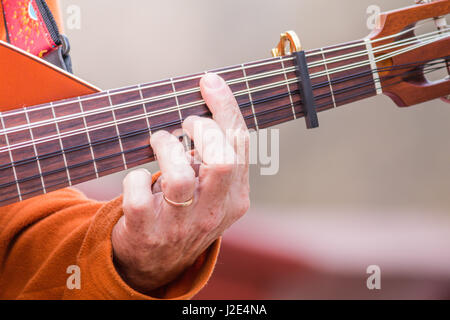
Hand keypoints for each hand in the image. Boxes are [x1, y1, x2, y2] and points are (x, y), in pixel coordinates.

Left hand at [111, 73, 249, 292]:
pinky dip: (135, 178)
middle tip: (186, 123)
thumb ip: (217, 158)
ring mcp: (181, 226)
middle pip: (221, 160)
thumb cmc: (185, 214)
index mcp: (235, 199)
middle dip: (203, 130)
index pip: (239, 145)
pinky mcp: (147, 233)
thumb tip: (207, 107)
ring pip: (178, 177)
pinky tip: (139, 180)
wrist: (157, 264)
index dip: (225, 107)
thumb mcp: (212, 191)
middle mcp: (214, 213)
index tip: (209, 81)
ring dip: (165, 147)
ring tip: (160, 141)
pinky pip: (139, 195)